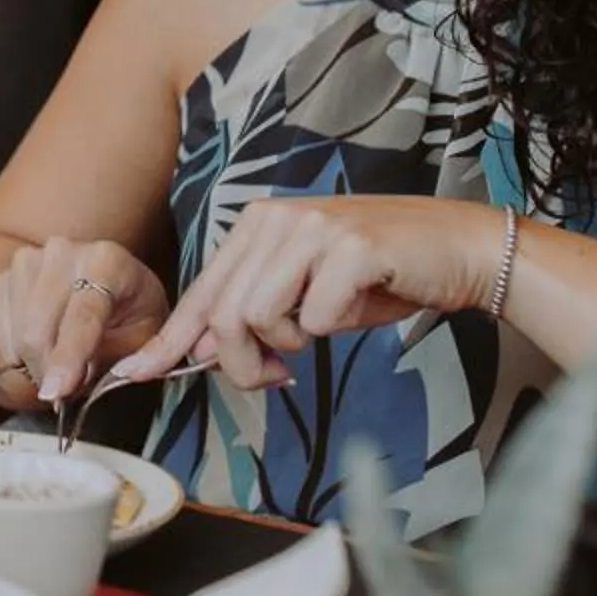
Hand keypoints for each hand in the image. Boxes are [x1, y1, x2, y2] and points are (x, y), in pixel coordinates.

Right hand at [0, 237, 172, 404]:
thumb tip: (76, 381)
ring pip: (17, 334)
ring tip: (62, 365)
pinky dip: (18, 353)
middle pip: (38, 329)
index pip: (83, 315)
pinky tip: (41, 351)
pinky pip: (0, 330)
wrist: (108, 283)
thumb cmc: (131, 311)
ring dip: (35, 364)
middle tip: (68, 389)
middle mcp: (63, 251)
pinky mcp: (6, 276)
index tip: (57, 393)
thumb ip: (119, 358)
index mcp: (107, 260)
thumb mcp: (145, 335)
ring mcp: (29, 260)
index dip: (68, 357)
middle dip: (49, 370)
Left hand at [116, 195, 506, 391]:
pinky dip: (331, 331)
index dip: (169, 340)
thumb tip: (199, 351)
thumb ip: (253, 315)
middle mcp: (278, 218)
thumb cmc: (382, 276)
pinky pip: (314, 319)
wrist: (459, 249)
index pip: (202, 293)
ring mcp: (313, 229)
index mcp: (258, 224)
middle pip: (222, 315)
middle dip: (241, 365)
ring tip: (317, 336)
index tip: (138, 373)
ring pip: (256, 317)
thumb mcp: (306, 296)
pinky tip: (353, 311)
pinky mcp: (350, 249)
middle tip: (274, 377)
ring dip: (286, 347)